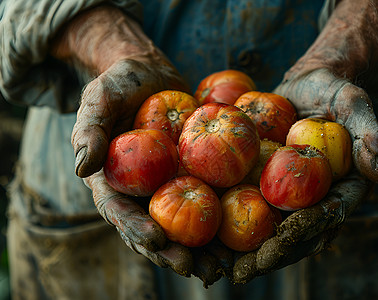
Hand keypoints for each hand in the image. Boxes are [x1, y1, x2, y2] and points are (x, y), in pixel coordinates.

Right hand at [50, 5, 226, 283]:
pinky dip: (222, 220)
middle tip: (195, 269)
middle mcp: (141, 191)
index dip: (136, 229)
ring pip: (183, 224)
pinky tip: (241, 237)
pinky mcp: (192, 175)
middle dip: (172, 252)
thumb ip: (90, 130)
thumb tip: (82, 167)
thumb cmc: (119, 84)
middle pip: (155, 228)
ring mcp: (167, 185)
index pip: (121, 212)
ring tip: (222, 268)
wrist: (150, 74)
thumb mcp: (99, 99)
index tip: (157, 241)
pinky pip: (207, 199)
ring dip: (202, 249)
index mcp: (114, 181)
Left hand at [232, 69, 377, 282]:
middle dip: (272, 253)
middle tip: (246, 269)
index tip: (285, 236)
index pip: (326, 215)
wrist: (305, 85)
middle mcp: (311, 197)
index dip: (308, 228)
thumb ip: (369, 134)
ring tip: (219, 267)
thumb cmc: (333, 92)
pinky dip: (226, 222)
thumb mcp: (353, 104)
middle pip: (294, 233)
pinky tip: (203, 237)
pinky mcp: (261, 183)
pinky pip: (244, 204)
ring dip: (245, 251)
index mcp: (338, 188)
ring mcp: (285, 194)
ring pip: (267, 228)